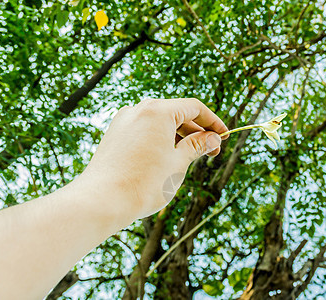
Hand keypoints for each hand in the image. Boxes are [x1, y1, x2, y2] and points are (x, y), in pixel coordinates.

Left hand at [78, 98, 228, 221]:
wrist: (101, 201)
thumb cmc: (144, 183)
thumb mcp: (178, 163)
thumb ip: (197, 146)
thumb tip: (212, 138)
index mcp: (157, 111)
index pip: (194, 107)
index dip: (213, 122)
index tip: (224, 136)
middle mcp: (138, 109)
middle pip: (176, 113)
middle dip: (197, 131)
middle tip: (211, 152)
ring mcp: (124, 121)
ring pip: (159, 123)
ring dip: (178, 137)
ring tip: (190, 157)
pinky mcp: (114, 135)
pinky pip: (144, 131)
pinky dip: (160, 140)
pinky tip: (167, 159)